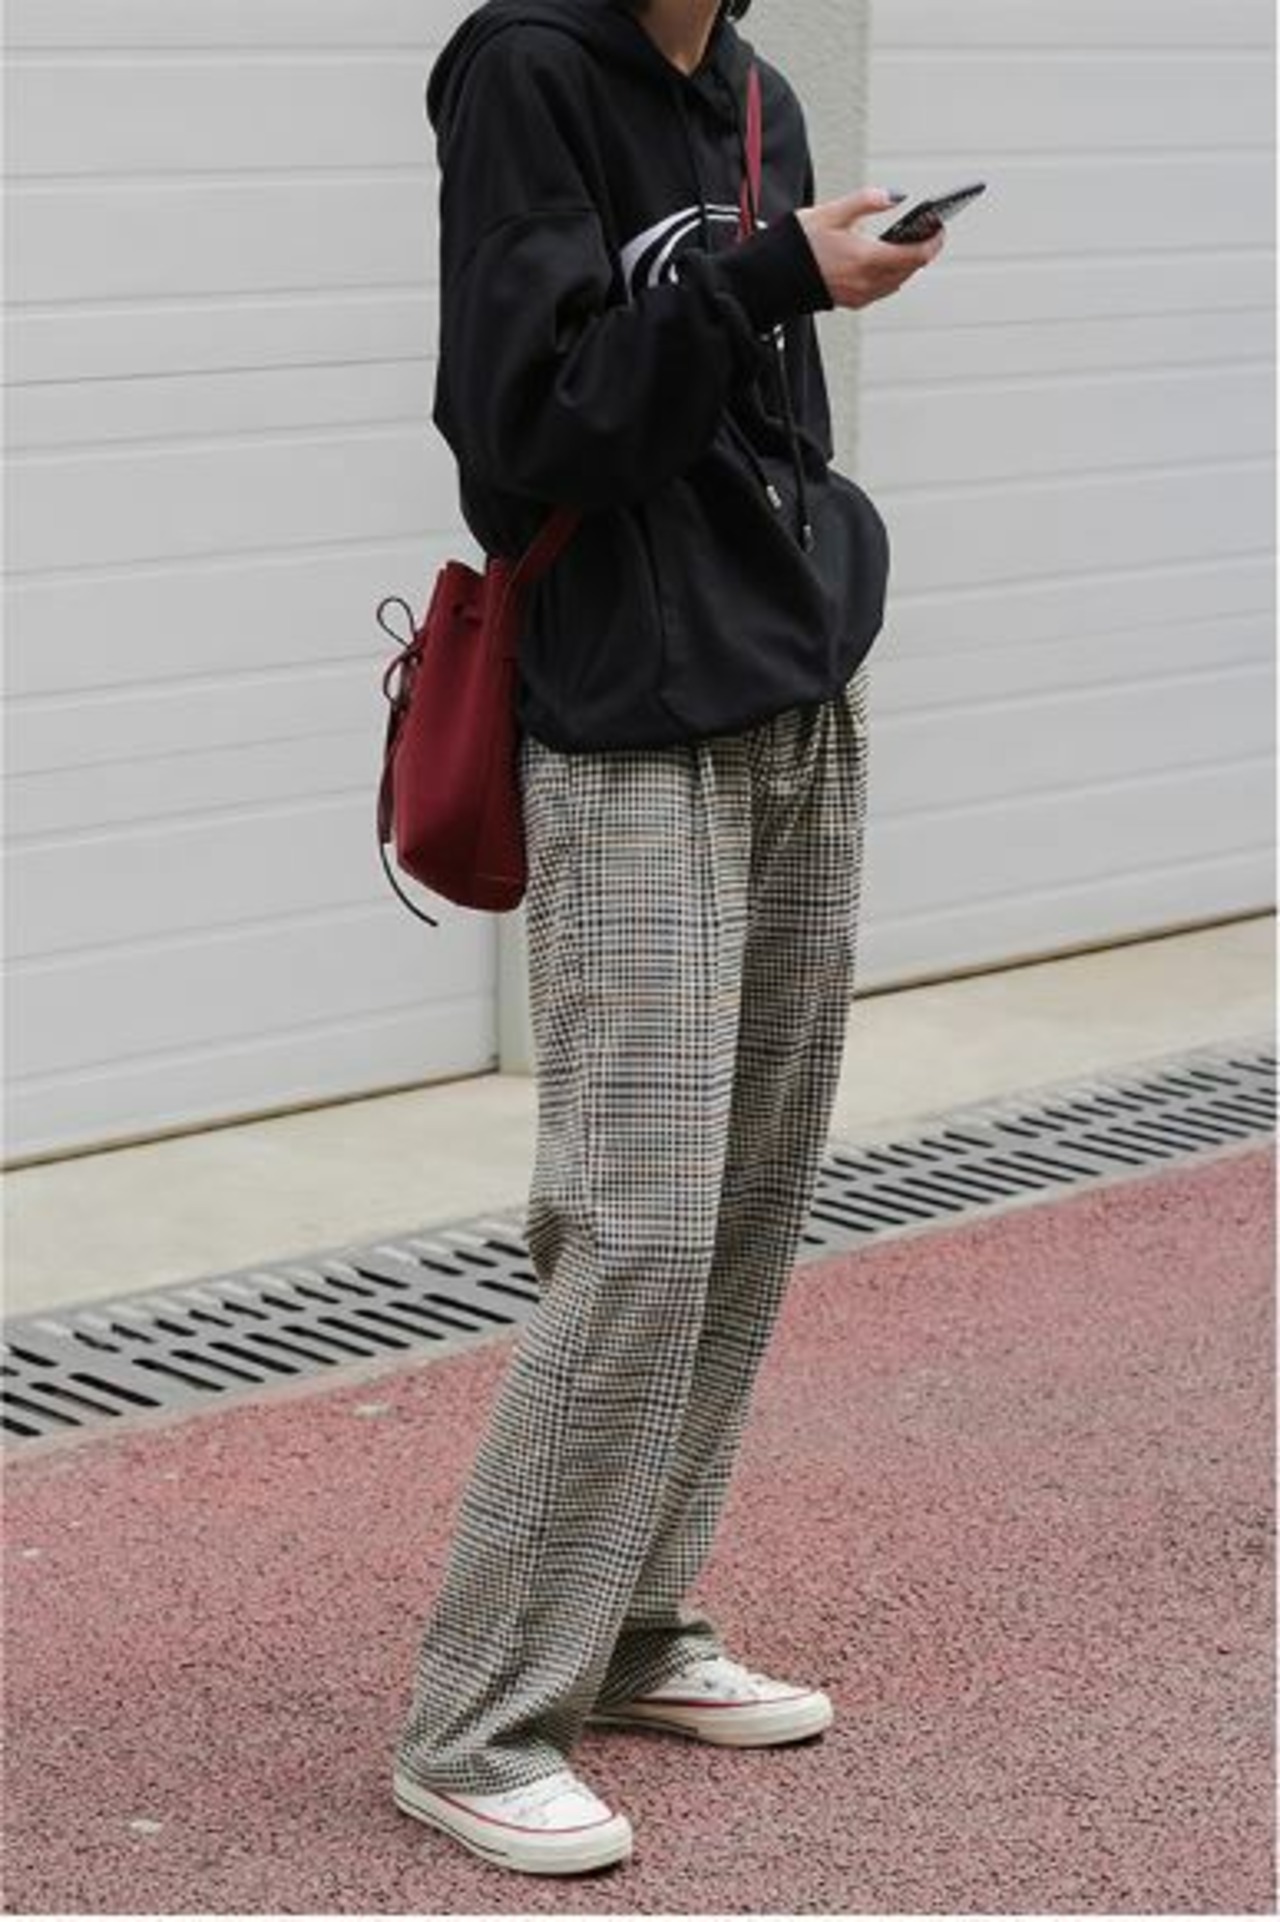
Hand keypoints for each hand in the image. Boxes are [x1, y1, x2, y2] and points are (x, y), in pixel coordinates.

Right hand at [796, 188, 944, 310]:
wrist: (773, 275)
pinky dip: (891, 276)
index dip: (933, 242)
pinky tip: (886, 261)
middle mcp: (867, 282)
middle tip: (930, 233)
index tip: (940, 229)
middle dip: (923, 252)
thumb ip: (867, 201)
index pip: (916, 255)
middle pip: (910, 270)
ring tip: (910, 245)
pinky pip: (882, 290)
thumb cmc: (799, 244)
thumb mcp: (833, 212)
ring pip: (898, 282)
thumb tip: (894, 196)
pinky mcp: (851, 301)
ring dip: (907, 266)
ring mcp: (860, 295)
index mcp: (867, 259)